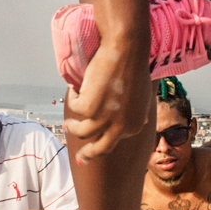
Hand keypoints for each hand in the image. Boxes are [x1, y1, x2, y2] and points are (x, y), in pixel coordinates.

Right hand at [64, 42, 151, 163]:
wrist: (126, 50)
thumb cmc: (135, 67)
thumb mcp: (142, 96)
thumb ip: (138, 113)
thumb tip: (141, 123)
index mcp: (136, 125)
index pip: (116, 142)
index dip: (102, 145)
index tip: (93, 147)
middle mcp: (121, 127)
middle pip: (100, 149)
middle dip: (88, 155)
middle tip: (80, 159)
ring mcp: (104, 119)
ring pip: (81, 131)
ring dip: (72, 127)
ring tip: (67, 123)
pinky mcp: (88, 109)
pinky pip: (74, 108)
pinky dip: (73, 98)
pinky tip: (75, 88)